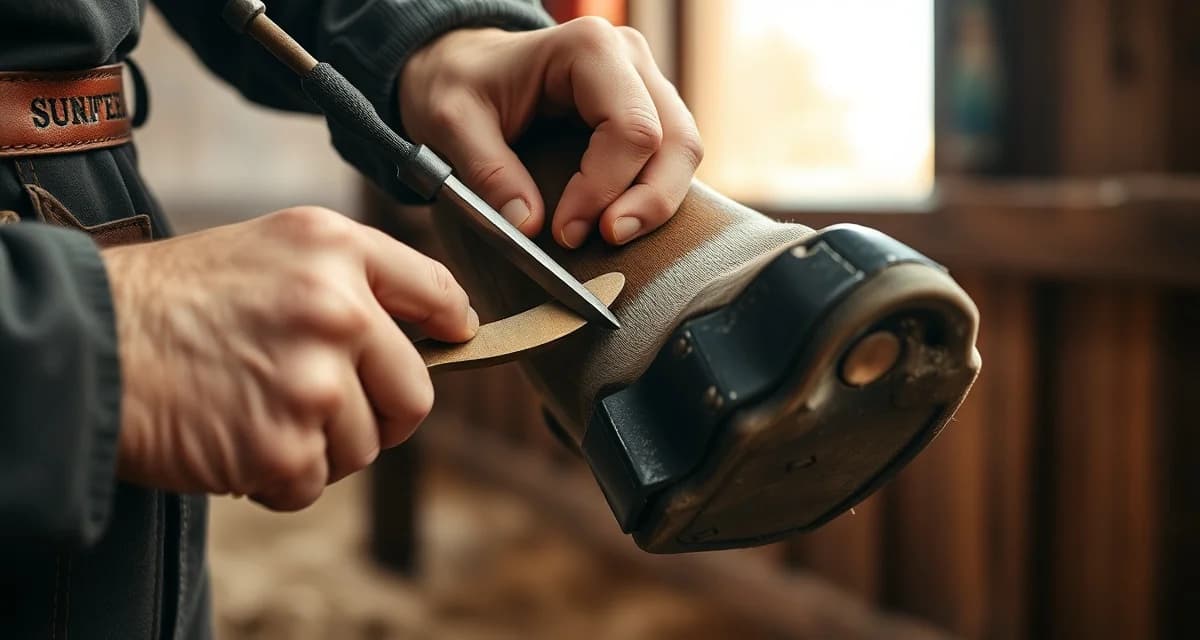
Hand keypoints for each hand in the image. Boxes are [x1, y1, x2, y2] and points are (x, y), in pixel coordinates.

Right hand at [104, 207, 476, 509]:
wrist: (89, 343)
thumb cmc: (176, 299)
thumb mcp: (272, 248)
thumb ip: (351, 277)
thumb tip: (433, 325)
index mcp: (336, 250)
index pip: (437, 293)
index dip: (452, 325)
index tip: (454, 339)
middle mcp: (338, 310)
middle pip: (415, 394)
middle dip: (379, 412)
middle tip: (326, 406)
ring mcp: (314, 382)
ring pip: (364, 447)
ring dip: (320, 445)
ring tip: (259, 411)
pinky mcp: (285, 445)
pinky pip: (313, 483)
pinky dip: (278, 476)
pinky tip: (236, 437)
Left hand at [399, 17, 702, 247]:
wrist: (464, 67)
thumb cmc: (459, 84)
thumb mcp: (452, 121)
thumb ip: (488, 171)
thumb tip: (528, 226)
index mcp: (588, 49)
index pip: (631, 128)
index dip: (606, 187)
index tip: (565, 231)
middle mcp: (629, 59)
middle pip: (675, 140)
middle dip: (649, 201)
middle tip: (606, 240)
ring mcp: (644, 84)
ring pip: (683, 151)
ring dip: (657, 203)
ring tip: (613, 236)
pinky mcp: (645, 113)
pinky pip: (670, 159)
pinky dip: (652, 196)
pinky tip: (618, 220)